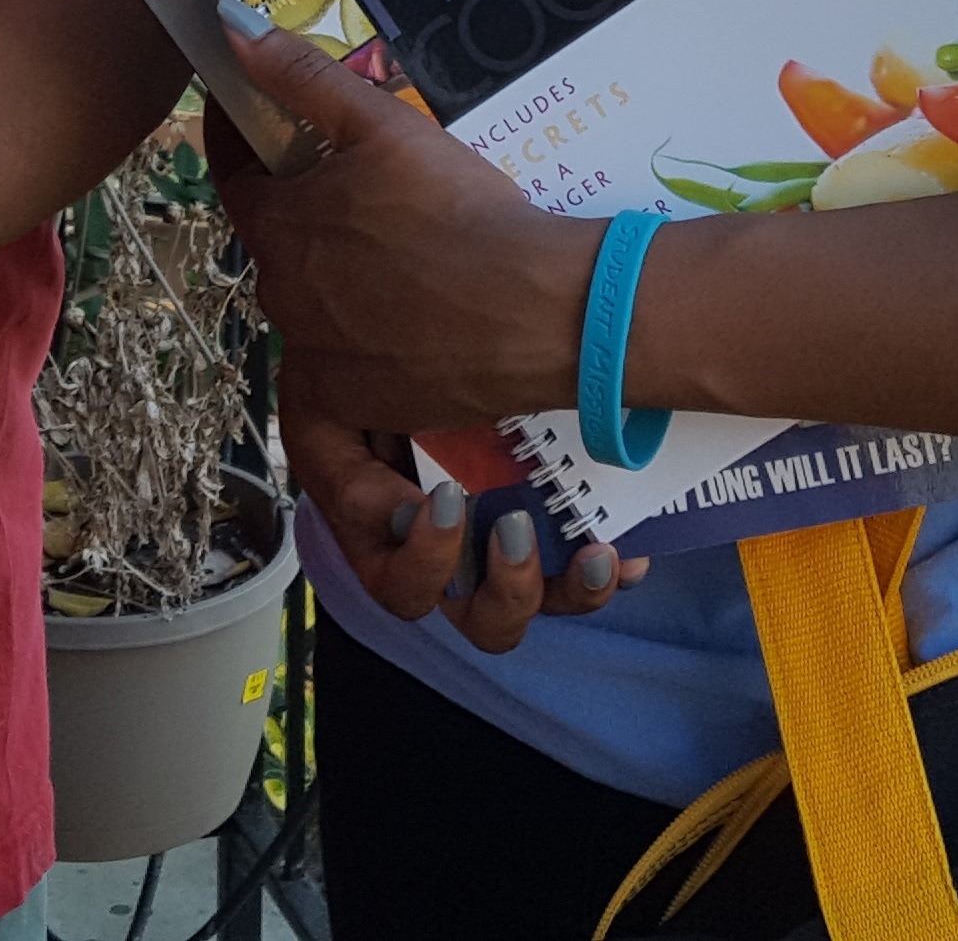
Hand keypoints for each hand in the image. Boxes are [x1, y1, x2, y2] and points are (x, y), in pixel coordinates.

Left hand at [204, 15, 592, 432]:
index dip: (241, 141)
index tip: (247, 114)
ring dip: (335, 278)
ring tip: (396, 253)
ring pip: (312, 308)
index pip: (236, 177)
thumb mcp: (381, 125)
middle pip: (279, 243)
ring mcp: (319, 358)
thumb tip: (229, 24)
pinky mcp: (362, 406)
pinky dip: (357, 353)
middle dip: (302, 211)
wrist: (537, 309)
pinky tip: (401, 331)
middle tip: (354, 184)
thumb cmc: (459, 208)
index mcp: (278, 226)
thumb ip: (303, 76)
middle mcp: (282, 297)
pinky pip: (338, 383)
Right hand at [282, 381, 643, 655]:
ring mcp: (500, 546)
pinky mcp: (546, 524)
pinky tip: (628, 547)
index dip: (429, 560)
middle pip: (481, 619)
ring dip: (570, 591)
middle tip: (516, 527)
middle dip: (508, 588)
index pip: (404, 586)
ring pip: (542, 603)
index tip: (446, 499)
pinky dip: (608, 566)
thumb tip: (417, 516)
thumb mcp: (329, 412)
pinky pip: (582, 565)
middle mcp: (449, 562)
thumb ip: (356, 471)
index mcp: (384, 543)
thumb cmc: (354, 380)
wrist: (393, 338)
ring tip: (597, 554)